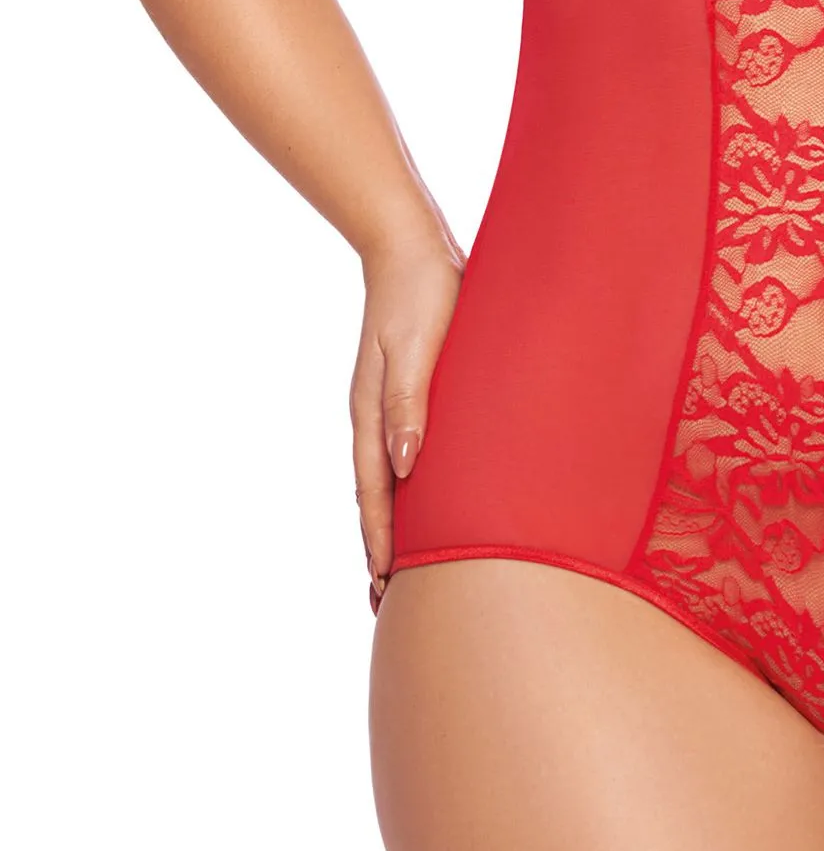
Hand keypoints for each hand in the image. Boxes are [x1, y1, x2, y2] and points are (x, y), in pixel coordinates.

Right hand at [350, 232, 464, 609]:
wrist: (412, 250)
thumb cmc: (423, 296)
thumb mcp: (416, 348)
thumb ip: (409, 404)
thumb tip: (404, 463)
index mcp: (372, 414)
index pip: (375, 493)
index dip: (380, 539)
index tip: (382, 583)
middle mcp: (375, 418)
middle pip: (374, 497)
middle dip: (378, 548)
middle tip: (383, 601)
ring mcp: (387, 408)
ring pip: (386, 482)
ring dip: (390, 526)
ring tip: (397, 569)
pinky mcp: (407, 396)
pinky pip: (401, 457)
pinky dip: (404, 491)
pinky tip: (419, 503)